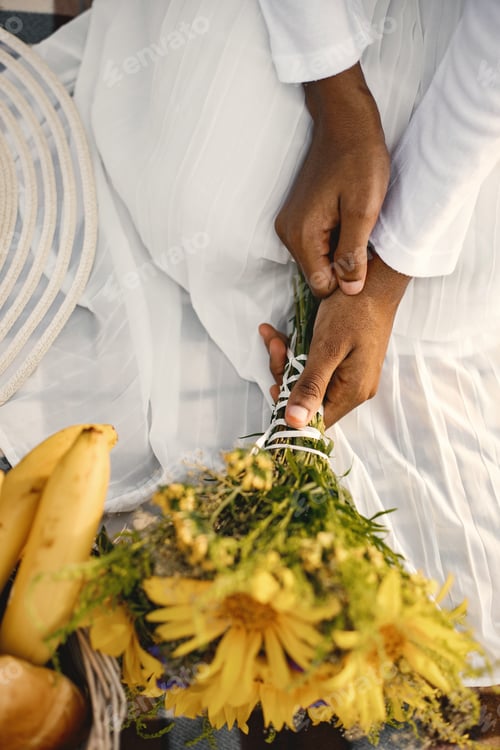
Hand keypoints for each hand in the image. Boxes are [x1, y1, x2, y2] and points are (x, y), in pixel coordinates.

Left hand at [260, 254, 410, 427]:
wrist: (374, 281)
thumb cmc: (354, 310)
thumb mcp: (327, 348)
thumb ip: (310, 386)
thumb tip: (294, 423)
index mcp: (353, 392)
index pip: (316, 420)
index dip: (290, 409)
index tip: (273, 385)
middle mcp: (354, 389)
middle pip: (309, 400)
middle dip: (285, 374)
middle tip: (275, 346)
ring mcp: (351, 375)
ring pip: (309, 381)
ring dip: (288, 360)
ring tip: (275, 336)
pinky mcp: (346, 361)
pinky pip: (315, 367)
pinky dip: (297, 352)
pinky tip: (282, 335)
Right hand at [275, 63, 389, 296]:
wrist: (345, 123)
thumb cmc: (359, 160)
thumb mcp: (363, 210)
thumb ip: (353, 255)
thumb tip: (350, 290)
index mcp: (303, 236)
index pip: (322, 286)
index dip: (347, 282)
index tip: (368, 262)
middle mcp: (288, 234)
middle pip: (318, 275)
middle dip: (344, 268)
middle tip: (368, 243)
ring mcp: (289, 225)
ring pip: (318, 260)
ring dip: (340, 253)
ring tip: (360, 227)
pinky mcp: (296, 217)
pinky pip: (316, 245)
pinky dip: (334, 240)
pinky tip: (349, 220)